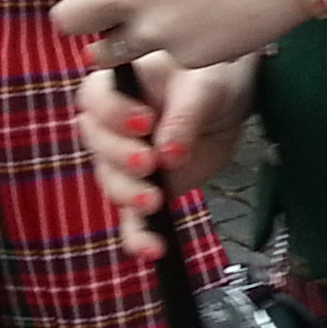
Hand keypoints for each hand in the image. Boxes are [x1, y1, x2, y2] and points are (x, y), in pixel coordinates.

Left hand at [46, 0, 308, 70]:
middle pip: (65, 21)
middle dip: (88, 17)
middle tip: (116, 11)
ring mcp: (152, 30)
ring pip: (102, 53)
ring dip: (121, 43)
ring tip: (156, 26)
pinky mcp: (185, 58)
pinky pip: (165, 60)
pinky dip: (179, 49)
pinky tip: (208, 26)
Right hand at [76, 55, 256, 260]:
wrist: (232, 102)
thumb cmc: (212, 77)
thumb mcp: (204, 86)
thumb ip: (184, 115)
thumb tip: (168, 153)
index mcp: (117, 86)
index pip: (94, 99)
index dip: (112, 113)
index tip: (144, 122)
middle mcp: (111, 126)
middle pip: (98, 145)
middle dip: (120, 157)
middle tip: (150, 162)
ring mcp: (124, 161)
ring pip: (112, 182)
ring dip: (129, 194)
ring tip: (155, 200)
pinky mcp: (145, 189)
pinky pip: (132, 217)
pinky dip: (138, 236)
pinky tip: (152, 250)